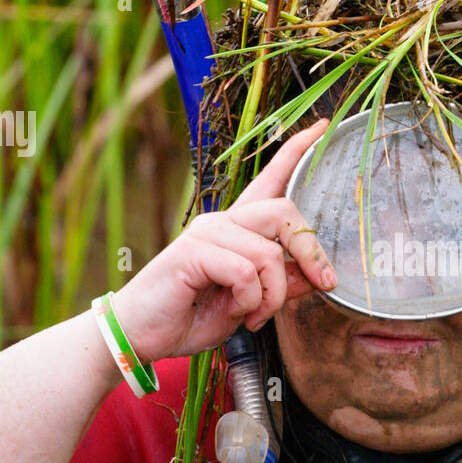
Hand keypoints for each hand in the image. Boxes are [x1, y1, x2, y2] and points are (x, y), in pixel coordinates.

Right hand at [108, 119, 336, 361]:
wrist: (139, 335)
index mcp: (236, 228)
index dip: (296, 152)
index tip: (322, 127)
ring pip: (268, 251)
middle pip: (284, 210)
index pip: (270, 179)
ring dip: (274, 294)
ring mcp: (206, 233)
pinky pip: (244, 272)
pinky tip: (237, 314)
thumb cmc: (188, 317)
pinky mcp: (192, 251)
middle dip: (311, 251)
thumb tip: (316, 275)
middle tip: (322, 283)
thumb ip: (280, 285)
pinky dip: (250, 301)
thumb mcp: (249, 304)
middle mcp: (222, 221)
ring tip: (256, 316)